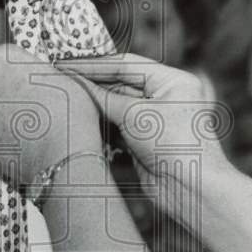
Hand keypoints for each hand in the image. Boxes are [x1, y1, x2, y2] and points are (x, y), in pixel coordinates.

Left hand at [0, 44, 100, 188]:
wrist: (63, 158)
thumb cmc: (70, 115)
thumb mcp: (63, 77)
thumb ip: (38, 71)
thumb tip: (36, 77)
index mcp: (1, 58)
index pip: (5, 57)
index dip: (21, 71)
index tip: (32, 82)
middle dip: (6, 92)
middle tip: (31, 105)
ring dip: (2, 116)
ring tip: (29, 127)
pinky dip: (0, 138)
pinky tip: (22, 142)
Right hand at [56, 54, 231, 220]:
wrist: (190, 188)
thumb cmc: (173, 144)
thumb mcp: (134, 114)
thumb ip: (103, 97)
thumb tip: (77, 82)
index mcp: (173, 80)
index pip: (126, 64)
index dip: (94, 64)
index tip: (66, 63)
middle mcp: (167, 96)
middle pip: (122, 83)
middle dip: (92, 82)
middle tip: (61, 78)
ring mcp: (156, 120)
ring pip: (118, 105)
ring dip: (95, 103)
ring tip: (66, 96)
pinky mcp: (146, 141)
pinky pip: (119, 125)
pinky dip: (102, 122)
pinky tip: (81, 118)